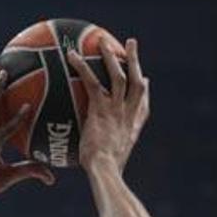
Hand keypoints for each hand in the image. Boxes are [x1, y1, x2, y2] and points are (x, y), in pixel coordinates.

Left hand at [68, 38, 149, 173]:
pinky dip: (81, 66)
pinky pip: (91, 81)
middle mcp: (129, 114)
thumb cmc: (105, 174)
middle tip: (131, 45)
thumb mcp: (107, 167)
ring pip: (118, 75)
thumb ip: (101, 160)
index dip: (145, 92)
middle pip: (136, 81)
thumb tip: (89, 167)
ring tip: (103, 41)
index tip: (146, 80)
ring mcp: (117, 109)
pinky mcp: (102, 108)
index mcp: (133, 127)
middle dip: (135, 61)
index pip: (143, 106)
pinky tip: (71, 55)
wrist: (106, 171)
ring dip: (111, 56)